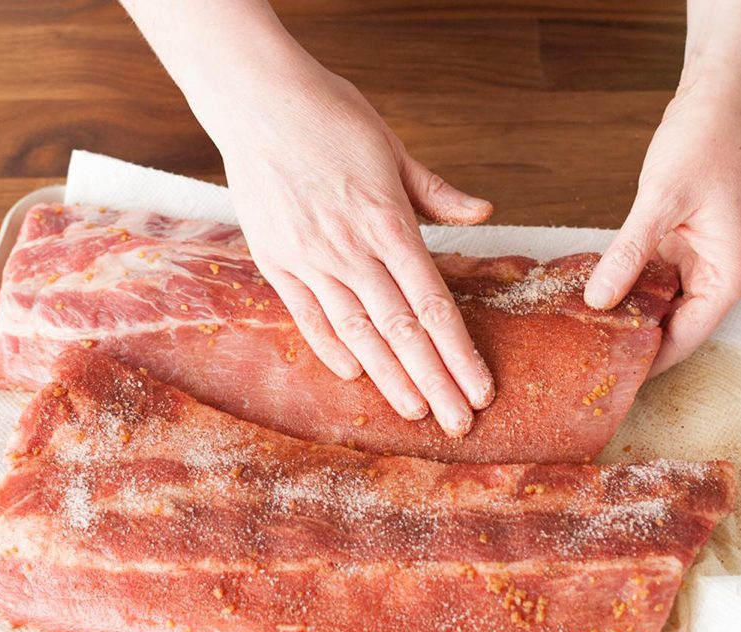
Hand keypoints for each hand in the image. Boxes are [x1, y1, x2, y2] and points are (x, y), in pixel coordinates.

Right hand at [201, 59, 494, 436]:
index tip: (481, 390)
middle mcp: (350, 249)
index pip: (433, 304)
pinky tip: (353, 376)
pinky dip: (330, 347)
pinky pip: (307, 315)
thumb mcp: (393, 147)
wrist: (256, 97)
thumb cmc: (330, 115)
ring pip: (357, 332)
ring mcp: (309, 258)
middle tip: (459, 424)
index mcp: (388, 222)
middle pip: (401, 330)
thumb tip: (484, 215)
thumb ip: (437, 193)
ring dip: (389, 378)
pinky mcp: (274, 259)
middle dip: (434, 382)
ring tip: (416, 413)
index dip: (459, 353)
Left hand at [585, 74, 740, 374]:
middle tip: (582, 357)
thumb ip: (630, 253)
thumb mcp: (662, 200)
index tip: (608, 379)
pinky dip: (625, 284)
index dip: (648, 363)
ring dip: (625, 313)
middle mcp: (720, 275)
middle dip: (631, 341)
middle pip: (673, 327)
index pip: (686, 339)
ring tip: (579, 332)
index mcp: (730, 276)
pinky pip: (651, 276)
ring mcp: (701, 260)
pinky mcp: (682, 243)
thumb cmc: (706, 140)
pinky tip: (590, 292)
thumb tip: (598, 300)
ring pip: (659, 303)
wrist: (719, 96)